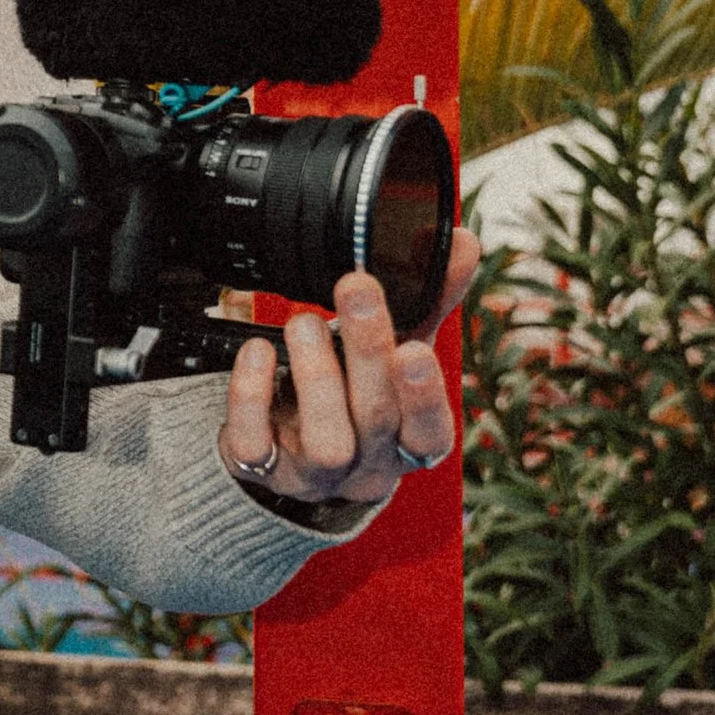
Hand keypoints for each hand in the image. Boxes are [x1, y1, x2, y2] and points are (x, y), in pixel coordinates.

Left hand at [217, 228, 481, 504]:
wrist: (295, 453)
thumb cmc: (359, 394)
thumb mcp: (398, 352)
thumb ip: (430, 300)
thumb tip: (462, 241)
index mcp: (410, 439)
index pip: (431, 432)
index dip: (425, 395)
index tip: (414, 349)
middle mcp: (369, 464)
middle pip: (376, 418)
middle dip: (367, 350)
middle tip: (355, 288)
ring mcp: (314, 473)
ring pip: (326, 440)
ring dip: (316, 374)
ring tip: (304, 323)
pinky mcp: (264, 469)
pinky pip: (254, 446)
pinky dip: (252, 394)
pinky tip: (258, 353)